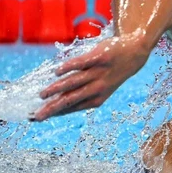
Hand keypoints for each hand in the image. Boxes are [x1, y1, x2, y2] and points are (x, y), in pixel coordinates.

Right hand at [32, 34, 150, 120]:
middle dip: (53, 108)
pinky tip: (57, 72)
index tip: (37, 118)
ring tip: (42, 95)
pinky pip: (82, 63)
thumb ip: (79, 94)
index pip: (71, 108)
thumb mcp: (99, 88)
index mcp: (96, 99)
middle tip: (37, 116)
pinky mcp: (99, 57)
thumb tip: (55, 101)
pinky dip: (69, 67)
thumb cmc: (110, 73)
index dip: (54, 113)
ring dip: (57, 89)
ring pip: (74, 82)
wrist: (134, 54)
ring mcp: (98, 73)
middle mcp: (97, 88)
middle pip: (71, 99)